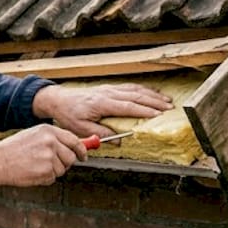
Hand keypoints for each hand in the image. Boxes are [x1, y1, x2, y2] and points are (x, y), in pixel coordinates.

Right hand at [0, 124, 85, 188]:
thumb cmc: (12, 150)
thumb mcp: (33, 136)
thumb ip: (53, 139)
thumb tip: (75, 146)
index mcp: (48, 131)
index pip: (74, 140)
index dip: (81, 150)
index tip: (83, 156)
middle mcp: (51, 142)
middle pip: (71, 157)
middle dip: (64, 163)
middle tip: (51, 165)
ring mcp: (49, 157)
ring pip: (62, 169)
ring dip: (52, 172)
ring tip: (35, 167)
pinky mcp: (46, 171)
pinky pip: (53, 178)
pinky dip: (44, 178)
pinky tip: (31, 172)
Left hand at [32, 83, 171, 138]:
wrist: (59, 100)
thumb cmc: (69, 115)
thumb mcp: (81, 128)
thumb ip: (101, 134)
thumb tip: (120, 140)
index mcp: (102, 104)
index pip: (127, 107)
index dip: (144, 111)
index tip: (158, 115)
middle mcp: (108, 93)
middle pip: (135, 96)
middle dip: (154, 102)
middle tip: (169, 108)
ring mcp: (109, 89)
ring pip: (135, 90)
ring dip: (152, 95)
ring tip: (167, 101)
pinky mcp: (109, 88)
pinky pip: (130, 87)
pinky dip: (143, 90)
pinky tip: (152, 93)